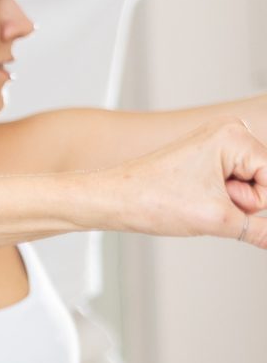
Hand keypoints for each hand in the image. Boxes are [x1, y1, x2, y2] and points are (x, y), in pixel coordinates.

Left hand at [111, 118, 266, 244]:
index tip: (224, 205)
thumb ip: (261, 230)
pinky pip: (232, 186)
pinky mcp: (207, 158)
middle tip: (202, 200)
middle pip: (264, 181)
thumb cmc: (151, 200)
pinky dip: (218, 200)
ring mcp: (217, 144)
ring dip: (228, 203)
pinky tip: (193, 198)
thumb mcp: (219, 221)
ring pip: (249, 187)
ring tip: (194, 199)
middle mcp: (228, 132)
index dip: (252, 203)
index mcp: (234, 135)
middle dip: (239, 201)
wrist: (111, 200)